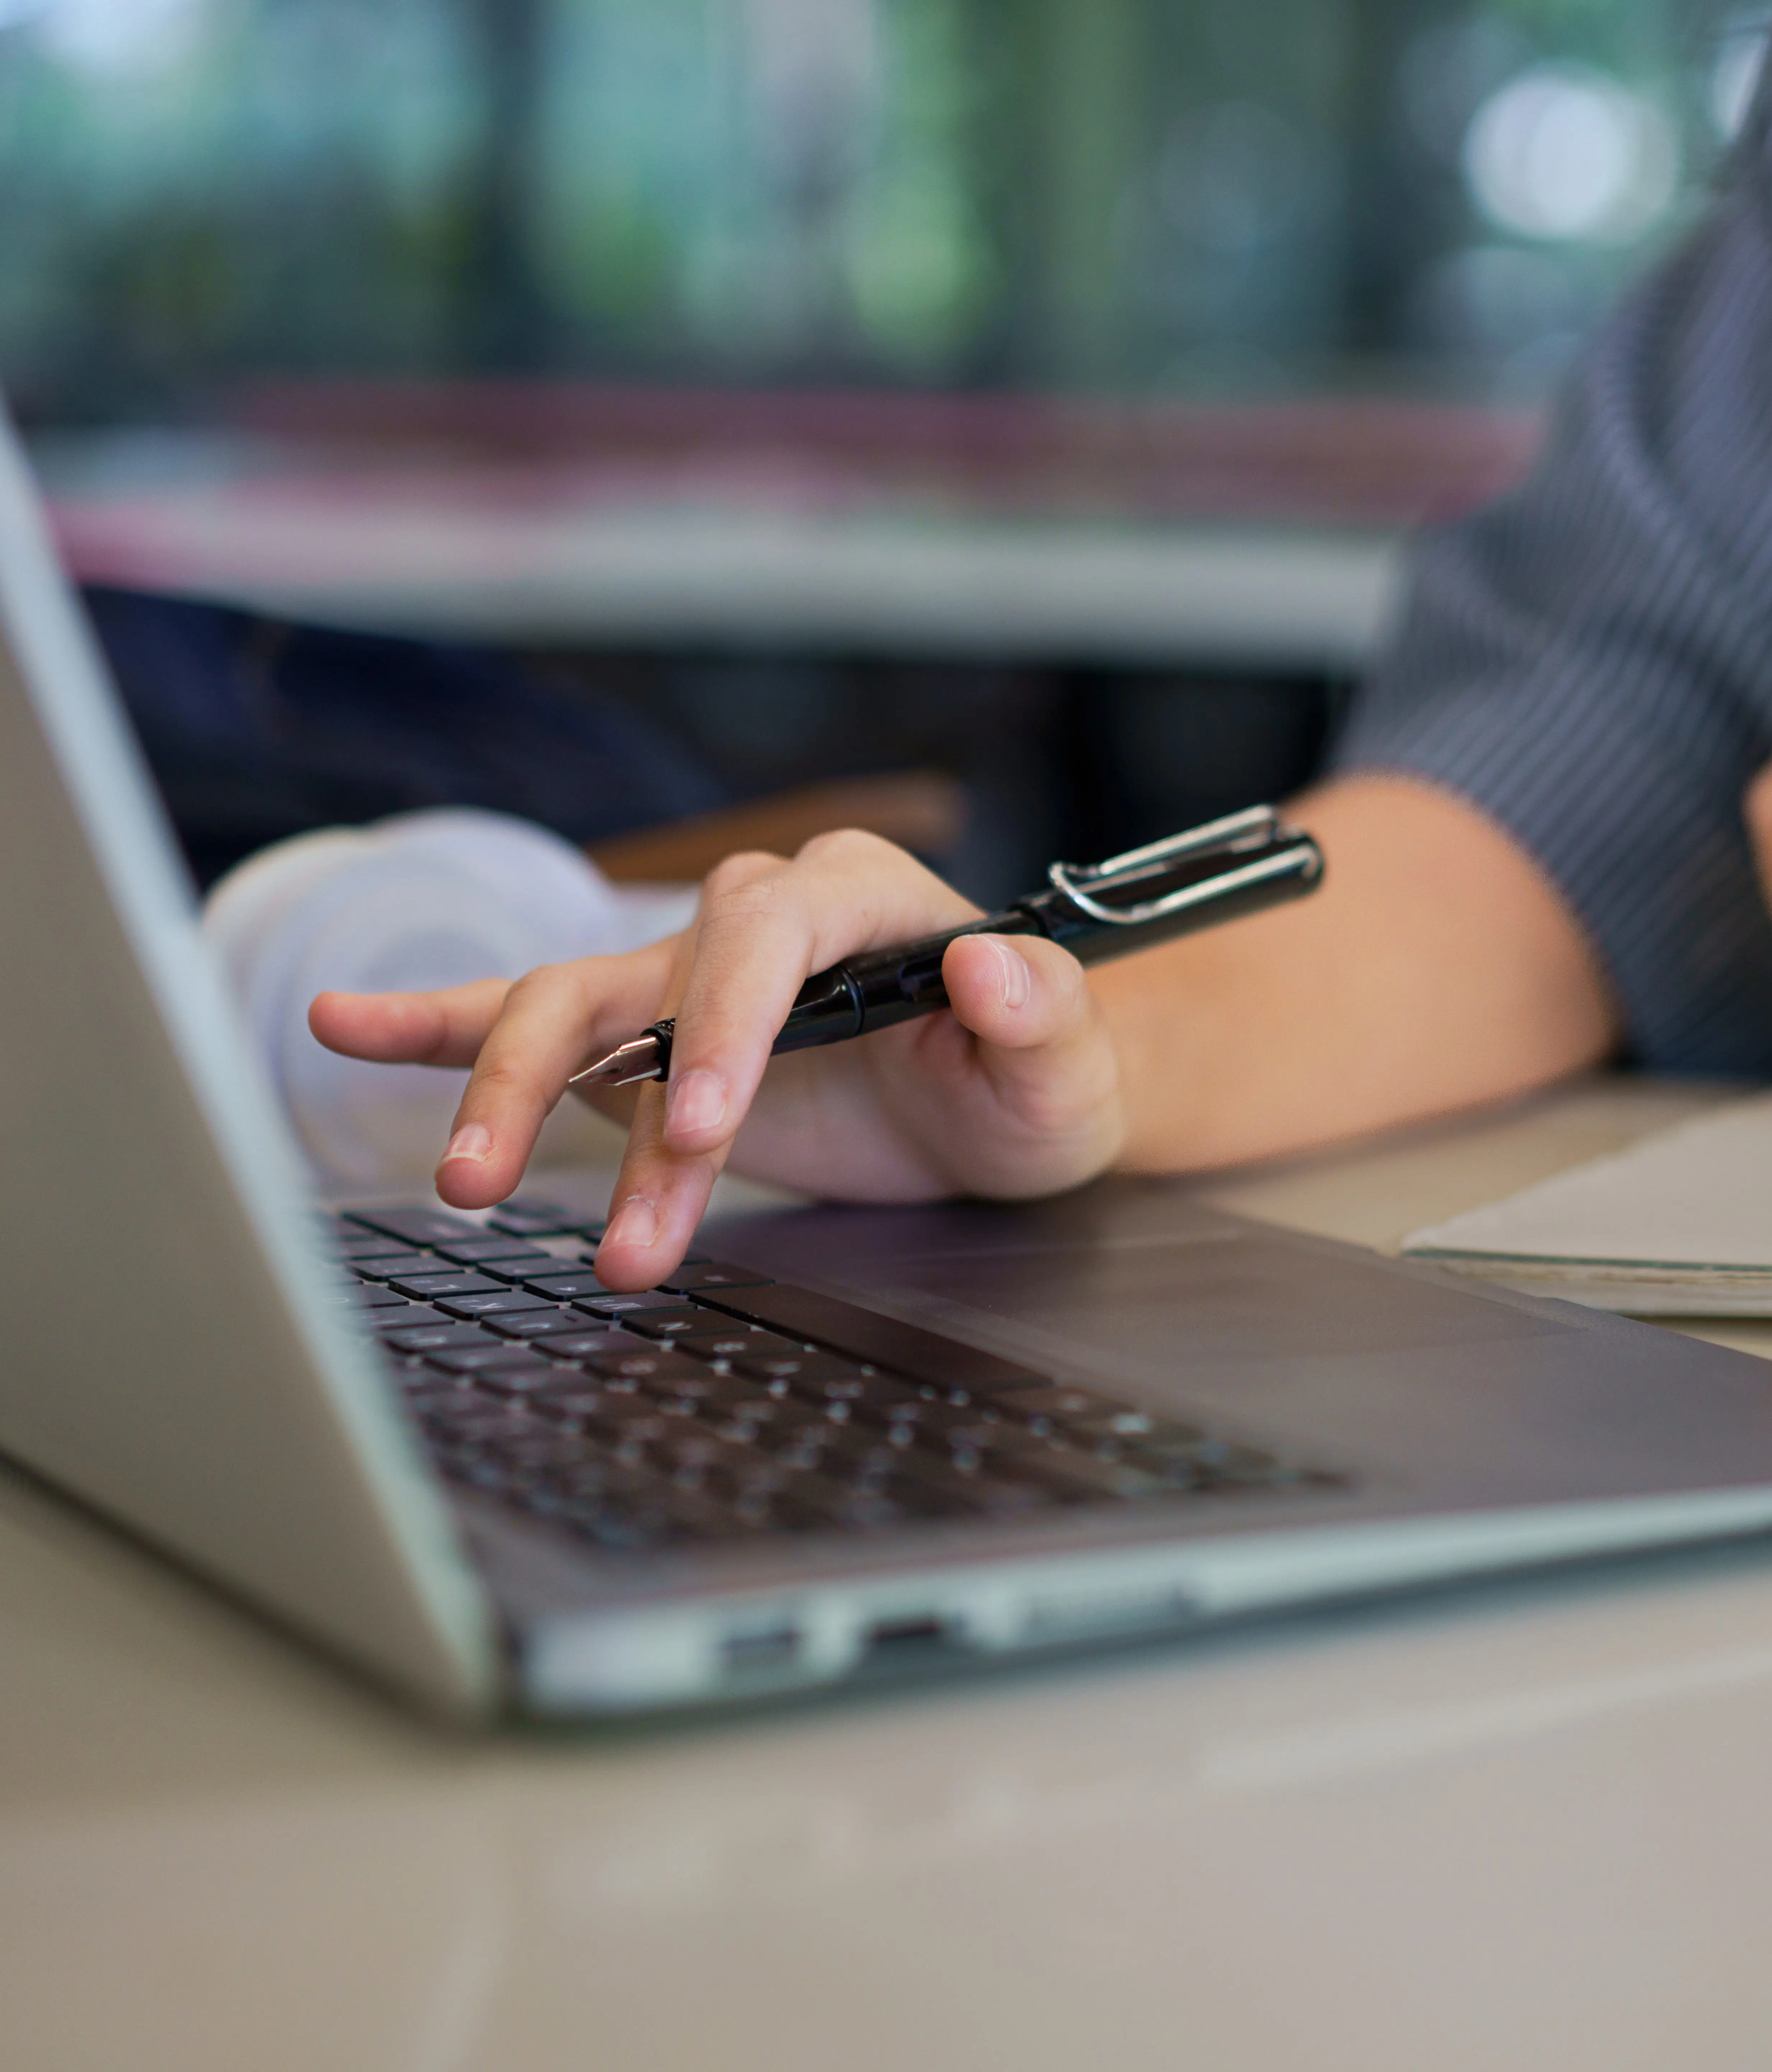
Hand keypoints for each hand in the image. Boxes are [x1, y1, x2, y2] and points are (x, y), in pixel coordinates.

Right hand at [308, 831, 1125, 1289]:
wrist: (1005, 1111)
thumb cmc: (1036, 1078)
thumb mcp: (1066, 1061)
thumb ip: (1040, 1010)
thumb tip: (991, 963)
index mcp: (858, 896)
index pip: (768, 936)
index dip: (724, 1023)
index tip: (705, 1125)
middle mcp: (759, 919)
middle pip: (647, 970)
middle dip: (594, 1082)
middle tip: (568, 1195)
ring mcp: (686, 978)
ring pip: (571, 1015)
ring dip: (509, 1099)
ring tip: (461, 1185)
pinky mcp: (643, 1041)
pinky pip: (523, 1021)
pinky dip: (432, 1023)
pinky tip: (342, 1024)